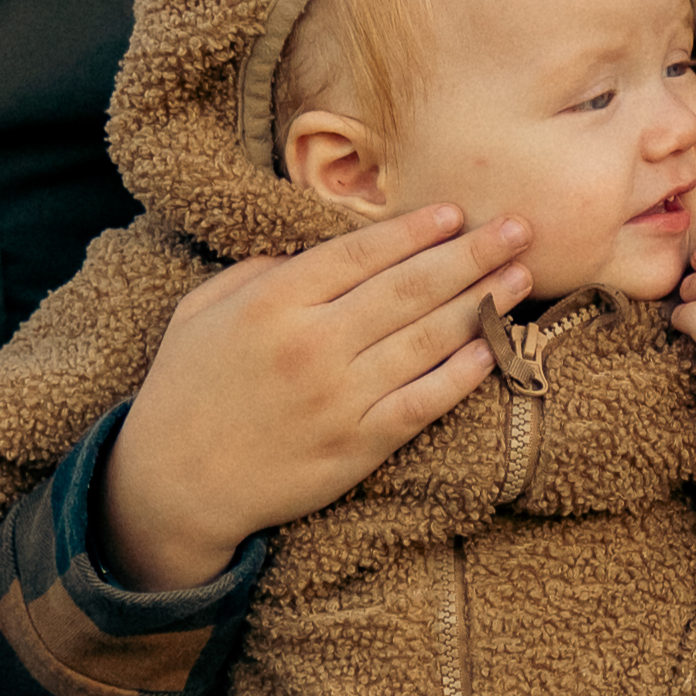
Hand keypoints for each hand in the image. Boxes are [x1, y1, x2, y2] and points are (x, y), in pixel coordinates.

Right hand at [96, 204, 531, 591]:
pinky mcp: (358, 446)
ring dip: (482, 303)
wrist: (174, 485)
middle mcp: (313, 345)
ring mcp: (340, 398)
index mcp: (273, 303)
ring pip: (426, 339)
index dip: (414, 229)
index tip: (456, 210)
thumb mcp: (201, 309)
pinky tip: (494, 349)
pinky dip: (462, 375)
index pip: (361, 253)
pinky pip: (423, 402)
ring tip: (521, 275)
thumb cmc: (185, 388)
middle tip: (520, 227)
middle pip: (409, 287)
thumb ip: (257, 270)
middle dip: (471, 254)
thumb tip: (315, 246)